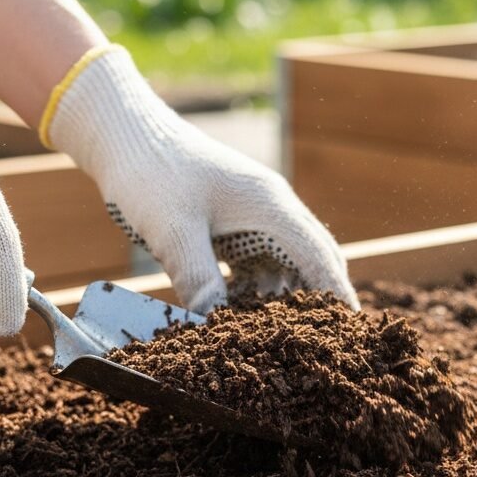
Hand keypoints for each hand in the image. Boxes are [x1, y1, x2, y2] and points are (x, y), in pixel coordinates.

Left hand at [43, 45, 357, 312]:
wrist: (125, 134)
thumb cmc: (150, 172)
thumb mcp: (172, 228)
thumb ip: (197, 276)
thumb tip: (215, 325)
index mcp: (270, 205)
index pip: (319, 257)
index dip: (336, 294)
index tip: (350, 329)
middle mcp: (271, 208)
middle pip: (313, 259)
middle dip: (320, 298)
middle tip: (325, 341)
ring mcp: (253, 213)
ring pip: (285, 263)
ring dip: (284, 297)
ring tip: (282, 337)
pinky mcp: (232, 220)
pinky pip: (257, 261)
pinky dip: (257, 289)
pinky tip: (242, 313)